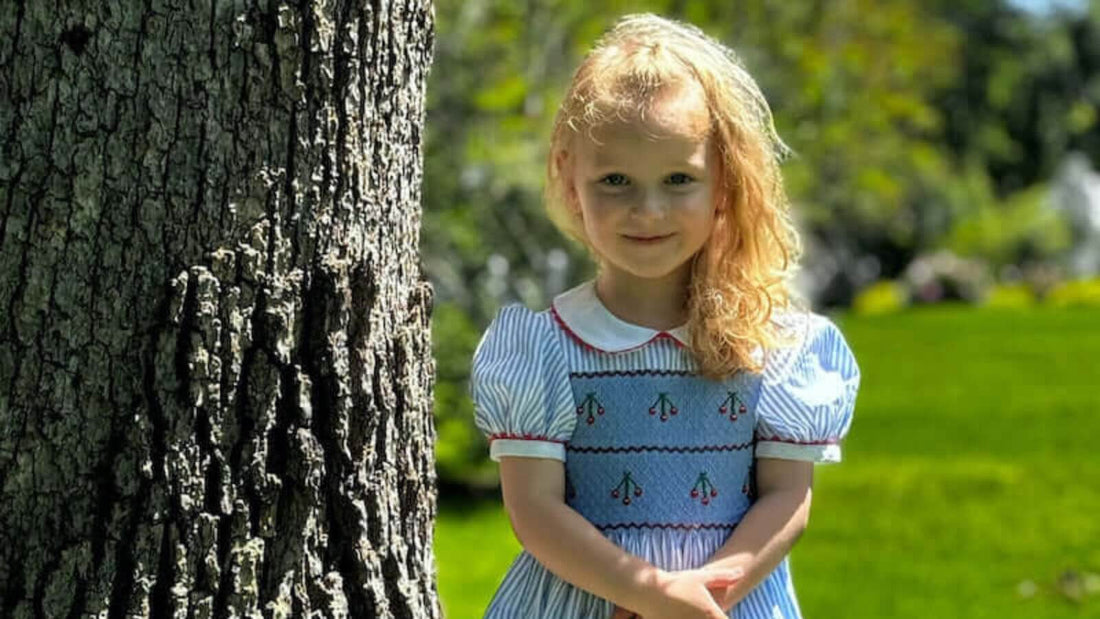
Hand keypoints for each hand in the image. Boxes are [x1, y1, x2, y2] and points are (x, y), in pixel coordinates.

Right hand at [611, 567, 743, 618]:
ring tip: (693, 612)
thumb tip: (741, 572)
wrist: (650, 592)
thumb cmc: (677, 582)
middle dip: (714, 618)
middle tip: (703, 610)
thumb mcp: (701, 576)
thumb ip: (723, 576)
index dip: (725, 618)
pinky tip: (683, 616)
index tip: (722, 613)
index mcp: (710, 613)